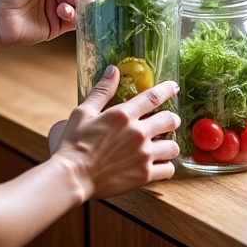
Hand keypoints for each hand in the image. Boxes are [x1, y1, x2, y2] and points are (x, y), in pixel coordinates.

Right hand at [48, 66, 180, 199]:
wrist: (72, 177)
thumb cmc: (74, 144)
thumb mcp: (83, 112)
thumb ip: (102, 91)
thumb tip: (114, 70)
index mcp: (124, 115)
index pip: (153, 97)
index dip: (167, 90)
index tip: (174, 87)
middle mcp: (138, 133)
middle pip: (170, 120)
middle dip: (172, 119)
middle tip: (170, 121)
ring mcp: (143, 155)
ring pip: (173, 146)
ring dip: (170, 143)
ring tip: (164, 144)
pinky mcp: (143, 175)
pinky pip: (168, 169)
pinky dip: (167, 166)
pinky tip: (160, 164)